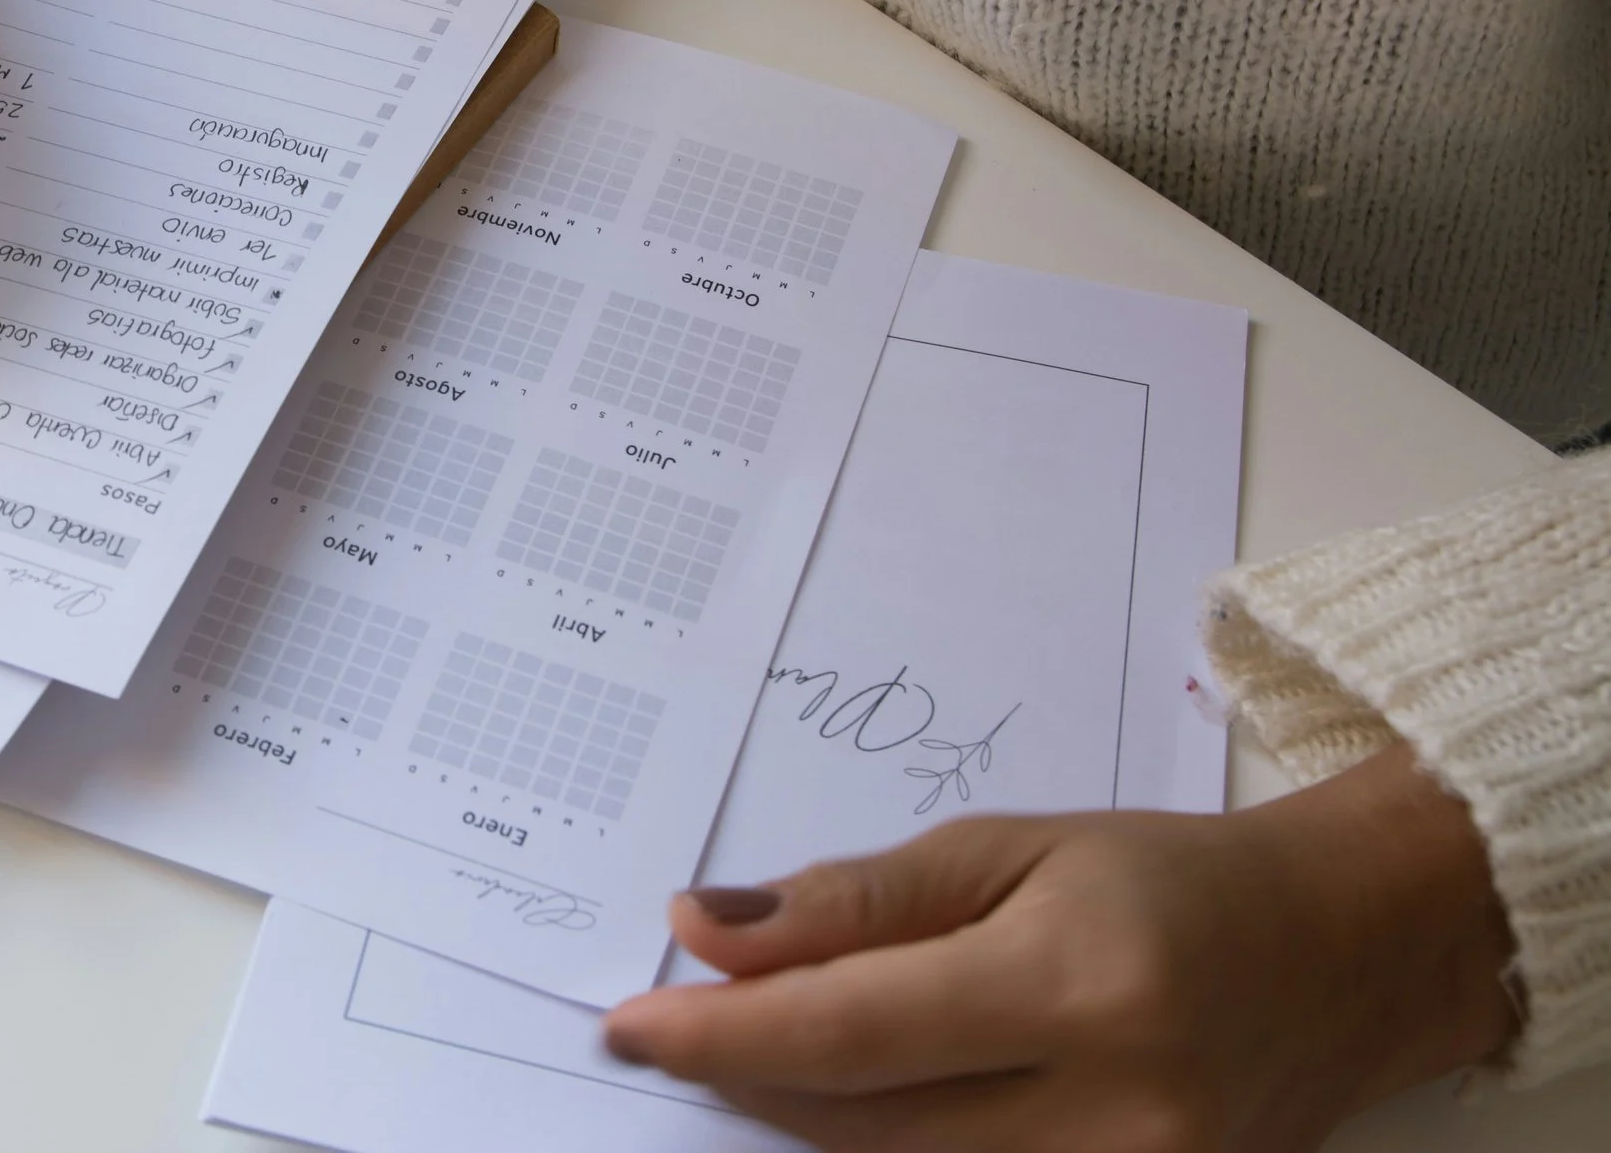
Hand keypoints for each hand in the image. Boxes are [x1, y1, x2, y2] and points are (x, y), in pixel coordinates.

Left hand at [602, 745, 1517, 1151]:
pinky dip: (888, 1151)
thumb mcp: (1013, 848)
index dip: (722, 1037)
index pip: (851, 1034)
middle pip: (863, 1126)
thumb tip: (708, 935)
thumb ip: (860, 901)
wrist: (1341, 957)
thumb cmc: (1170, 880)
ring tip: (756, 1054)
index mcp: (1077, 986)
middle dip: (750, 1079)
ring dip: (807, 1122)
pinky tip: (848, 1104)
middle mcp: (1113, 1113)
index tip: (628, 1021)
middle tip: (674, 1026)